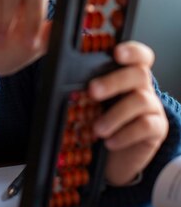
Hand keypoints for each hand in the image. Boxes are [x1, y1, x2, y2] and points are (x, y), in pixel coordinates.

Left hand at [90, 41, 168, 185]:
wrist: (112, 156)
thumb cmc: (97, 121)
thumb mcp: (87, 100)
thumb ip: (77, 83)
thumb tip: (49, 56)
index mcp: (126, 74)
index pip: (138, 55)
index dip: (131, 51)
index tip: (116, 53)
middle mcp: (142, 87)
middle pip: (139, 73)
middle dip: (114, 81)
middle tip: (92, 91)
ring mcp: (152, 106)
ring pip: (141, 100)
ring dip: (116, 114)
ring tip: (97, 129)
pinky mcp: (157, 128)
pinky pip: (147, 126)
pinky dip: (125, 134)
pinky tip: (110, 142)